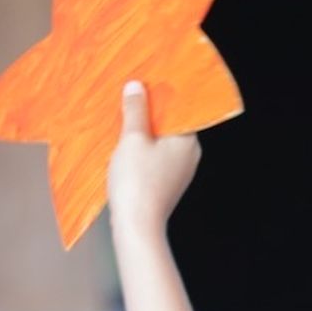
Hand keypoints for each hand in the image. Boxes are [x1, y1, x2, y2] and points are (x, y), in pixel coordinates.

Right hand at [106, 81, 199, 239]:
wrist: (137, 226)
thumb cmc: (137, 182)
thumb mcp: (132, 139)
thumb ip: (135, 111)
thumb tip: (137, 88)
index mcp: (188, 140)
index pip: (180, 108)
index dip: (161, 96)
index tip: (144, 85)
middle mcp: (190, 155)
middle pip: (170, 125)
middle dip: (149, 114)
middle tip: (127, 101)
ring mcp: (179, 171)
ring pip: (161, 142)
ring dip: (143, 133)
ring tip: (121, 124)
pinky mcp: (167, 183)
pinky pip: (156, 159)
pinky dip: (142, 151)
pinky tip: (124, 150)